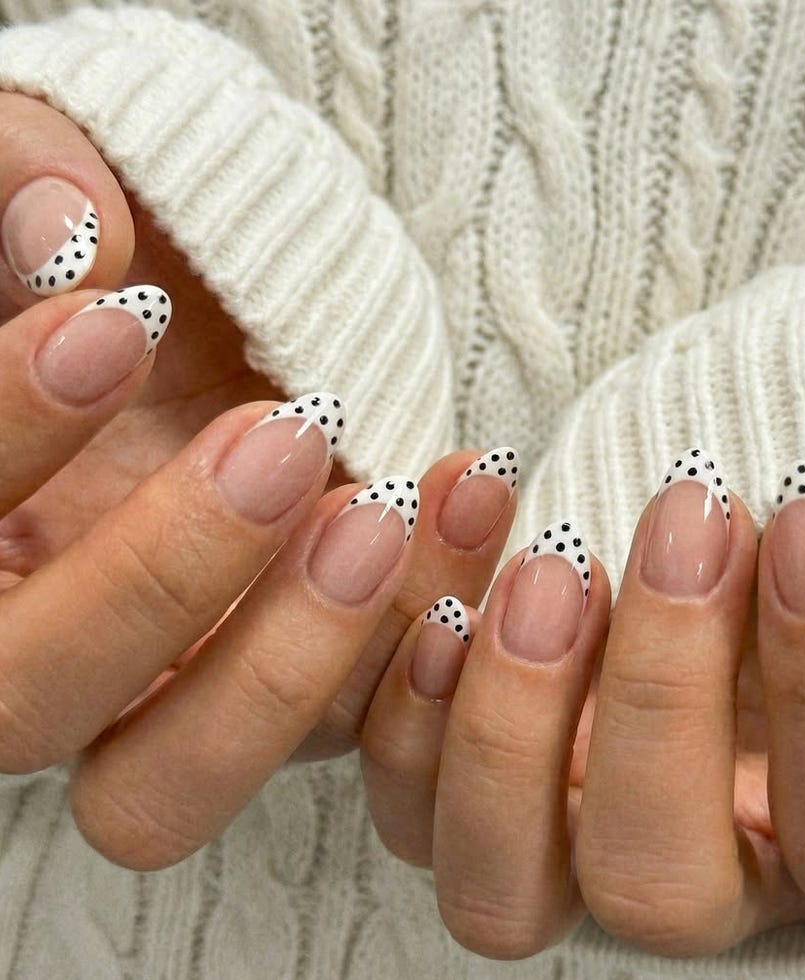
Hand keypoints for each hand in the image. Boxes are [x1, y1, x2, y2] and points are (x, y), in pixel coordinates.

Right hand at [0, 91, 518, 868]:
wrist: (209, 305)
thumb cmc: (113, 255)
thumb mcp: (47, 186)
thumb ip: (21, 182)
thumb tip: (69, 232)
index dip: (7, 434)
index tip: (117, 315)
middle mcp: (38, 648)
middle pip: (33, 709)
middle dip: (159, 580)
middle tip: (284, 437)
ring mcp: (165, 690)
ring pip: (176, 780)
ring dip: (295, 658)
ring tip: (385, 508)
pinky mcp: (293, 688)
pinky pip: (343, 725)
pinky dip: (414, 633)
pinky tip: (465, 501)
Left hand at [360, 419, 804, 957]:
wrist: (739, 524)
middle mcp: (709, 873)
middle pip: (654, 888)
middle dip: (662, 695)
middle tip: (684, 524)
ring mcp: (576, 834)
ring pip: (501, 882)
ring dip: (508, 715)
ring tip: (551, 560)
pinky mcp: (485, 781)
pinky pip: (410, 790)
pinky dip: (410, 688)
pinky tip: (454, 566)